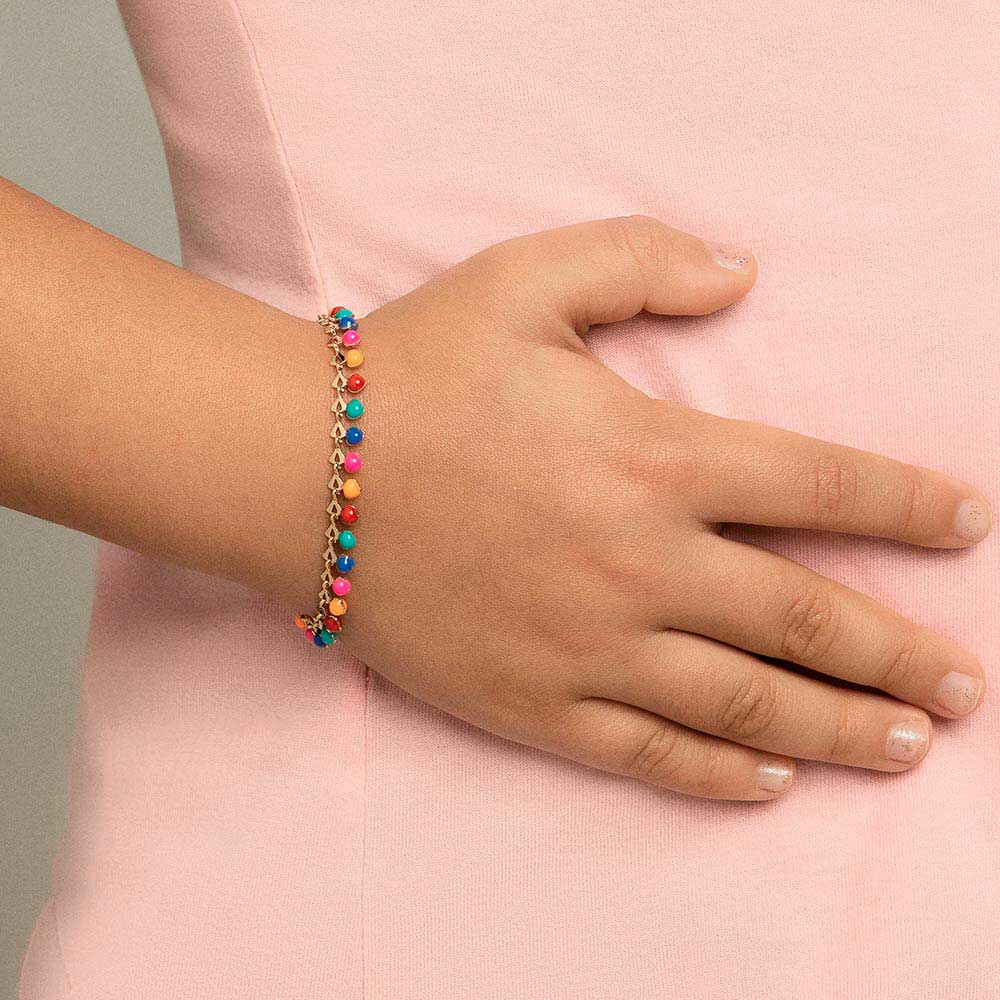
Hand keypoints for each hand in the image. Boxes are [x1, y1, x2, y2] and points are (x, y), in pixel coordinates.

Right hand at [339, 215, 990, 800]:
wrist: (295, 468)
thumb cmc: (410, 372)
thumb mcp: (525, 279)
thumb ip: (642, 261)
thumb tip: (742, 270)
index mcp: (652, 456)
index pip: (821, 487)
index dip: (907, 506)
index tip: (965, 524)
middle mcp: (640, 563)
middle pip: (807, 619)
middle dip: (902, 654)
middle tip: (966, 688)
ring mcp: (587, 645)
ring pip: (744, 703)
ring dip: (841, 728)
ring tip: (909, 747)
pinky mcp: (531, 701)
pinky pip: (647, 752)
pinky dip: (720, 772)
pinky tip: (773, 780)